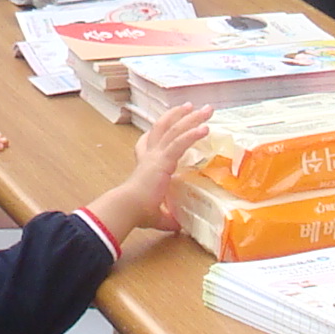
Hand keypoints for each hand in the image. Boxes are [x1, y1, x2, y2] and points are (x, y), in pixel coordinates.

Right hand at [91, 103, 210, 241]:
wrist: (129, 207)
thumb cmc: (138, 211)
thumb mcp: (157, 214)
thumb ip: (168, 217)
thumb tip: (179, 226)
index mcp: (146, 166)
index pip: (147, 143)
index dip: (155, 132)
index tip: (166, 124)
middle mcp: (150, 156)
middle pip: (163, 128)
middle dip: (178, 115)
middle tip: (192, 106)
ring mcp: (156, 155)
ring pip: (174, 129)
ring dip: (191, 118)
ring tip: (205, 109)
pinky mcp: (163, 159)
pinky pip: (180, 142)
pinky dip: (192, 133)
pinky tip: (205, 127)